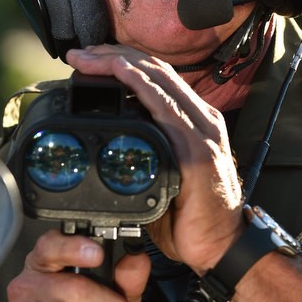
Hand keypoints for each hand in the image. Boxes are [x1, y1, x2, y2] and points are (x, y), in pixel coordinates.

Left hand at [66, 45, 244, 272]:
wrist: (222, 249)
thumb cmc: (192, 220)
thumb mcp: (162, 178)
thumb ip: (143, 156)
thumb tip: (108, 148)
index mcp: (195, 123)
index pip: (157, 78)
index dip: (123, 61)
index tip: (90, 58)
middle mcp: (201, 120)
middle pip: (155, 70)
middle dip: (113, 54)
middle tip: (79, 53)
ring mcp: (201, 132)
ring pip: (157, 79)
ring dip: (118, 63)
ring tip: (86, 58)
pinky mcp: (196, 149)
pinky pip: (164, 105)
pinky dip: (138, 84)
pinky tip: (118, 72)